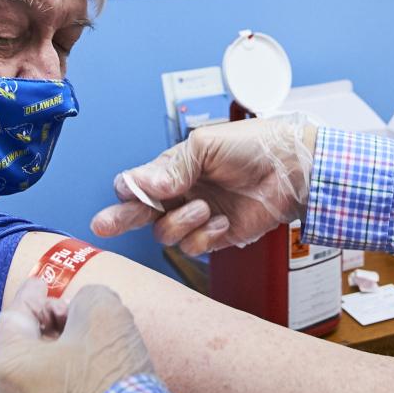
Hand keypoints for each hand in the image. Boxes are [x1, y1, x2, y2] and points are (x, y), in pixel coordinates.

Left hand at [0, 277, 152, 392]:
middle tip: (62, 331)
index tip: (43, 286)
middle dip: (31, 341)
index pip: (14, 317)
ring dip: (14, 391)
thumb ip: (85, 299)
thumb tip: (81, 310)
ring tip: (35, 381)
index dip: (34, 297)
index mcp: (5, 367)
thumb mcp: (105, 312)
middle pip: (3, 362)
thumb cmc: (113, 381)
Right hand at [91, 119, 316, 254]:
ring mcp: (198, 216)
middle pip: (140, 213)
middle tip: (102, 225)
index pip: (139, 183)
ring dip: (181, 222)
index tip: (127, 192)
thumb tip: (143, 184)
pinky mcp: (217, 236)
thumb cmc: (253, 146)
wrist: (292, 169)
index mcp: (175, 169)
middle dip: (120, 219)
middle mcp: (181, 194)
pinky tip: (223, 220)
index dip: (129, 189)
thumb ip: (173, 166)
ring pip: (166, 233)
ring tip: (205, 207)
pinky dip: (205, 235)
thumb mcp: (208, 145)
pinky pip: (194, 247)